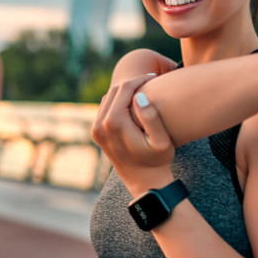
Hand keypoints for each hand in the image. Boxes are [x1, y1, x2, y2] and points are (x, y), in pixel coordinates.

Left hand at [92, 74, 175, 195]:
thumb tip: (139, 96)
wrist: (144, 181)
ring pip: (109, 97)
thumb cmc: (157, 161)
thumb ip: (151, 117)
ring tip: (143, 91)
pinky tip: (133, 103)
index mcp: (114, 123)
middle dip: (132, 83)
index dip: (140, 79)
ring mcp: (96, 129)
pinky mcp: (96, 132)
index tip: (154, 77)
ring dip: (124, 92)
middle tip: (150, 81)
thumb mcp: (161, 141)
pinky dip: (117, 101)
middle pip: (115, 90)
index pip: (125, 88)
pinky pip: (105, 108)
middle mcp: (100, 124)